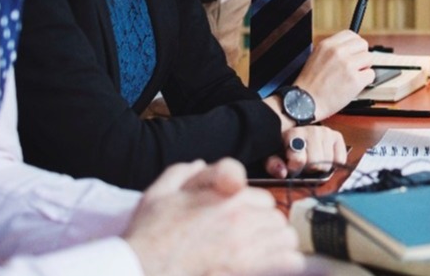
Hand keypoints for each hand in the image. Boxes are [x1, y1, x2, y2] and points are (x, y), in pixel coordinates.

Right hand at [124, 159, 303, 275]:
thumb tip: (200, 164)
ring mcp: (246, 244)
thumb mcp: (159, 193)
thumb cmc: (148, 234)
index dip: (253, 209)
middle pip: (276, 217)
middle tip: (250, 240)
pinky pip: (288, 261)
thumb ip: (183, 172)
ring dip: (277, 245)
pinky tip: (274, 267)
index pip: (262, 197)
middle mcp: (240, 216)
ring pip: (285, 237)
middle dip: (265, 227)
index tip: (243, 219)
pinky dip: (286, 263)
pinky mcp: (247, 269)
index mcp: (225, 195)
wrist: (140, 268)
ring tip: (262, 255)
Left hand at [265, 125, 348, 178]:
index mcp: (294, 134)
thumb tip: (282, 172)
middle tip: (303, 164)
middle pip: (316, 163)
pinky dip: (333, 163)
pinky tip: (324, 158)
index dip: (295, 168)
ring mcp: (326, 132)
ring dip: (320, 166)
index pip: (299, 160)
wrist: (297, 133)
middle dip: (308, 168)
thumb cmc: (285, 146)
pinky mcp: (337, 136)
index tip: (291, 166)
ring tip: (312, 160)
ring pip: (328, 163)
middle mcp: (312, 130)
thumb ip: (273, 164)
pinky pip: (340, 159)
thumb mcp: (273, 154)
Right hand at [291, 30, 373, 119]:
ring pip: (369, 58)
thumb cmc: (309, 85)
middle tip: (355, 65)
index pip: (351, 34)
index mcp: (327, 45)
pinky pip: (371, 74)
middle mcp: (338, 52)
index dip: (354, 45)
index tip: (354, 52)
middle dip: (361, 55)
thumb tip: (350, 48)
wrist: (304, 103)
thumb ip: (333, 50)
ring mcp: (347, 65)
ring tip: (352, 76)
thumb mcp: (316, 57)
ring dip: (364, 68)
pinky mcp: (355, 80)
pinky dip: (365, 81)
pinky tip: (353, 85)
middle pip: (363, 44)